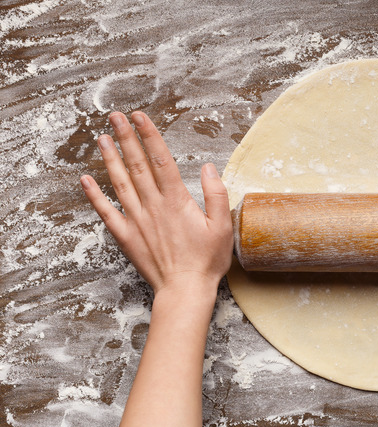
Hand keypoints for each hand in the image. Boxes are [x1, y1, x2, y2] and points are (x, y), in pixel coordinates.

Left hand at [80, 111, 232, 294]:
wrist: (184, 290)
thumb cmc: (206, 260)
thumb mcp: (223, 226)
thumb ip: (216, 194)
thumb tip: (208, 167)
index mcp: (177, 201)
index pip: (161, 160)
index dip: (150, 136)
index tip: (140, 117)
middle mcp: (153, 206)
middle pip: (137, 165)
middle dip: (126, 138)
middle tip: (116, 117)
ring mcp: (136, 220)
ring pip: (120, 183)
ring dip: (109, 158)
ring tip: (101, 138)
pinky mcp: (126, 236)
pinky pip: (106, 212)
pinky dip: (94, 195)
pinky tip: (85, 180)